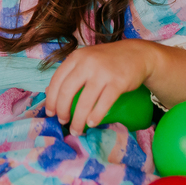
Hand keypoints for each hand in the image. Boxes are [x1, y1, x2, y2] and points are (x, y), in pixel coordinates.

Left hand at [44, 40, 160, 135]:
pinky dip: (95, 116)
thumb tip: (49, 92)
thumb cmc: (107, 60)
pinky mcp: (118, 82)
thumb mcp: (85, 60)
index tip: (50, 113)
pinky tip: (91, 123)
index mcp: (76, 57)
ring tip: (76, 130)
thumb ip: (69, 73)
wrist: (136, 54)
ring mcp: (103, 72)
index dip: (51, 99)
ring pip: (85, 101)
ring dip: (78, 120)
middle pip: (67, 91)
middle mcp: (87, 63)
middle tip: (63, 121)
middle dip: (62, 111)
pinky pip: (104, 103)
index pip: (57, 80)